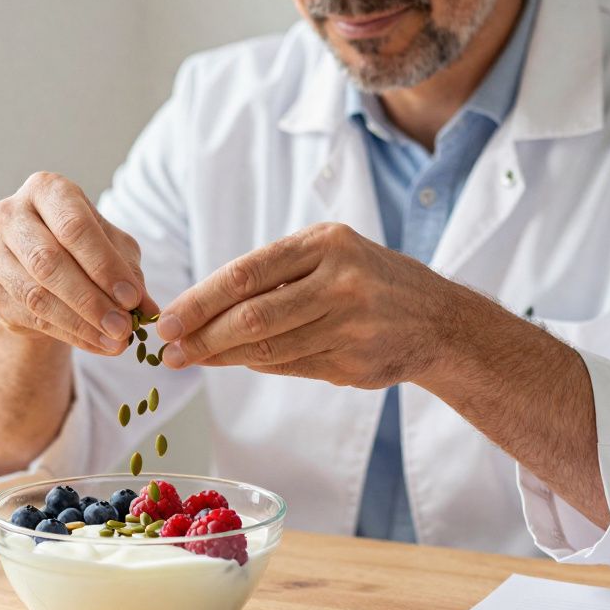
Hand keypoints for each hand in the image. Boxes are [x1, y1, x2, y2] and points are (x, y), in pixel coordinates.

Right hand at [0, 171, 157, 354]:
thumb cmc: (84, 247)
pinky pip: (31, 318)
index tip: (132, 298)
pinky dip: (69, 334)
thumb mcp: (112, 247)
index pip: (73, 226)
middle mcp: (9, 214)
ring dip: (81, 324)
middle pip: (49, 261)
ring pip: (36, 295)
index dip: (104, 265)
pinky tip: (97, 344)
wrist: (42, 269)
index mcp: (45, 190)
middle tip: (123, 327)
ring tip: (115, 341)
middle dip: (91, 300)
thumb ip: (128, 271)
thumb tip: (147, 308)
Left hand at [154, 222, 461, 387]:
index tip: (167, 318)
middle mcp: (339, 281)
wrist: (441, 321)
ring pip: (267, 347)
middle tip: (168, 349)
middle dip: (202, 335)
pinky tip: (231, 362)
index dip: (200, 300)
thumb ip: (275, 276)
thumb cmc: (370, 283)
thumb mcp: (332, 256)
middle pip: (252, 315)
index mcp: (326, 243)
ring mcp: (349, 324)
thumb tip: (202, 308)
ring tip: (190, 360)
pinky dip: (254, 365)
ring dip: (220, 357)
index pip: (246, 273)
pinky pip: (289, 366)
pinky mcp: (353, 361)